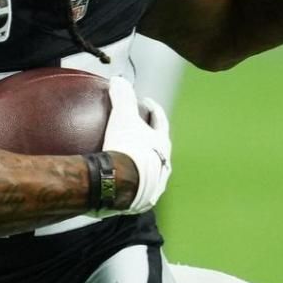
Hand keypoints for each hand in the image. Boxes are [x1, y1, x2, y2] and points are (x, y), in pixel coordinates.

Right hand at [94, 76, 170, 216]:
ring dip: (144, 162)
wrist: (121, 186)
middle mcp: (164, 164)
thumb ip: (122, 98)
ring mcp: (155, 185)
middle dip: (152, 138)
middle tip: (140, 130)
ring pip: (153, 170)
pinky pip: (138, 189)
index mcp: (162, 143)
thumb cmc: (127, 149)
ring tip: (130, 158)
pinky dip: (132, 182)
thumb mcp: (123, 118)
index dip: (154, 110)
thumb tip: (118, 80)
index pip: (161, 121)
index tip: (146, 102)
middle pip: (160, 148)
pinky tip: (119, 182)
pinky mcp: (142, 202)